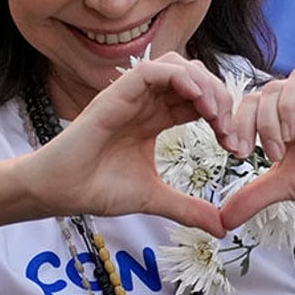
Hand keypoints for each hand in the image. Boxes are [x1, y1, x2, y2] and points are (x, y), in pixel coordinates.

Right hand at [22, 53, 239, 236]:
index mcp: (155, 118)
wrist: (61, 191)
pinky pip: (152, 70)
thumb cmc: (98, 188)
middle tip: (228, 129)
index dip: (222, 114)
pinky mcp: (116, 93)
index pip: (198, 100)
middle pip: (194, 77)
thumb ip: (187, 208)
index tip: (233, 145)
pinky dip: (177, 76)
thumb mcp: (154, 198)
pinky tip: (194, 99)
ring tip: (214, 113)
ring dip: (202, 84)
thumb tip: (222, 228)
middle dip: (219, 97)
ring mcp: (131, 95)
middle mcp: (146, 102)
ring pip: (176, 66)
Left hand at [221, 67, 294, 230]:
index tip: (237, 152)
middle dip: (261, 121)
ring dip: (284, 108)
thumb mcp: (285, 186)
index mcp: (282, 115)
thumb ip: (253, 196)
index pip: (250, 102)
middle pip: (269, 89)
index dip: (238, 122)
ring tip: (287, 139)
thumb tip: (222, 220)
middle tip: (271, 154)